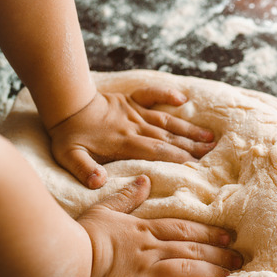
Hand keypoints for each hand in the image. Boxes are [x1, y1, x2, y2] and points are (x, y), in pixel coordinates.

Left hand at [47, 87, 215, 188]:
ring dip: (188, 129)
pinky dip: (166, 95)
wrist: (65, 105)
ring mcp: (135, 113)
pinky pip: (152, 95)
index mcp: (125, 143)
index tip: (196, 166)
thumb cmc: (67, 135)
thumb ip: (84, 170)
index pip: (157, 151)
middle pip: (168, 138)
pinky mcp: (131, 101)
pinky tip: (182, 99)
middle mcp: (135, 127)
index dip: (177, 158)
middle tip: (212, 153)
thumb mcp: (69, 157)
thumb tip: (99, 182)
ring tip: (209, 137)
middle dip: (191, 146)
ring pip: (167, 121)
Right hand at [67, 175, 241, 276]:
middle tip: (239, 259)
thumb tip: (145, 180)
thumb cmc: (79, 234)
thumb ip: (128, 197)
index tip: (229, 236)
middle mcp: (149, 251)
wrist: (59, 257)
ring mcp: (143, 275)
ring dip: (209, 273)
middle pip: (191, 250)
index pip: (184, 230)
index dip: (209, 233)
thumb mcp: (105, 209)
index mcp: (143, 231)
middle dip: (218, 254)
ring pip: (185, 271)